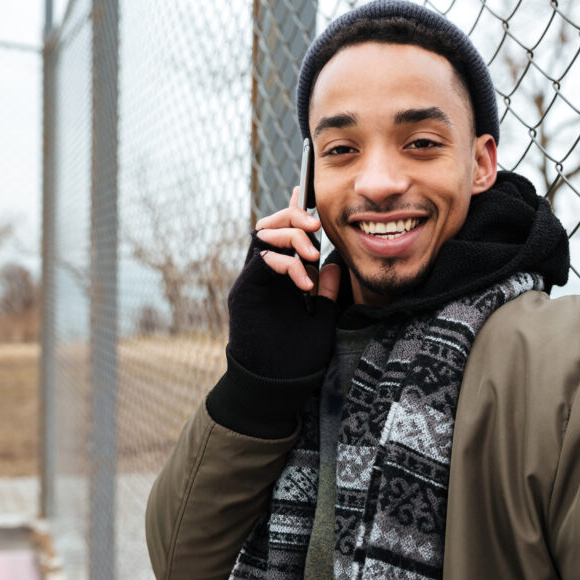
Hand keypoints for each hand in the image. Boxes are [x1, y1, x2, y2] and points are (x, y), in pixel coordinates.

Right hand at [226, 190, 341, 379]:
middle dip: (292, 220)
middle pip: (270, 228)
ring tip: (311, 253)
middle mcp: (265, 277)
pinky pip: (258, 262)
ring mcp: (253, 283)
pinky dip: (281, 262)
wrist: (277, 387)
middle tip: (314, 227)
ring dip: (287, 237)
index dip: (295, 213)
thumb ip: (327, 294)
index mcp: (283, 279)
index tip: (307, 192)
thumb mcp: (323, 321)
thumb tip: (335, 266)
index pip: (287, 237)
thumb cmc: (299, 359)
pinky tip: (302, 279)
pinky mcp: (244, 293)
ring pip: (261, 238)